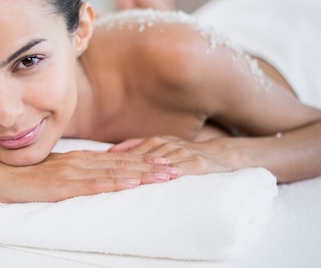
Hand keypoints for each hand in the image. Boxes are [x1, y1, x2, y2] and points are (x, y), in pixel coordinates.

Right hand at [0, 150, 176, 202]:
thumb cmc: (23, 178)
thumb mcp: (54, 174)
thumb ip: (74, 174)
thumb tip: (94, 179)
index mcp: (80, 159)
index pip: (119, 159)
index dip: (144, 160)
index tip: (167, 161)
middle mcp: (80, 162)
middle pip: (123, 163)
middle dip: (152, 166)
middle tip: (179, 167)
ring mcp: (71, 171)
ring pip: (114, 171)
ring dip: (142, 173)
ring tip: (166, 175)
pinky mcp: (61, 184)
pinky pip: (92, 184)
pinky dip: (114, 182)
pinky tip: (131, 183)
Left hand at [109, 136, 232, 176]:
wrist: (222, 155)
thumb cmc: (186, 154)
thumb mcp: (162, 146)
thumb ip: (137, 147)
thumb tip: (110, 152)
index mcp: (156, 142)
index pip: (132, 151)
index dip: (115, 159)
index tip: (98, 165)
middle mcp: (167, 145)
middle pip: (142, 157)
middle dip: (124, 165)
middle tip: (107, 175)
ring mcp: (182, 153)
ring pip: (159, 162)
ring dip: (144, 170)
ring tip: (128, 179)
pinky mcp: (197, 163)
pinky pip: (182, 168)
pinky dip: (171, 172)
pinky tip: (163, 178)